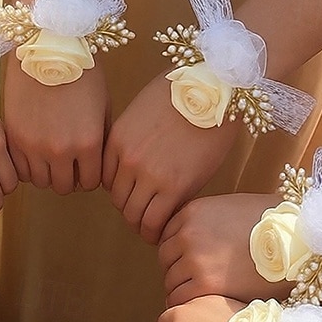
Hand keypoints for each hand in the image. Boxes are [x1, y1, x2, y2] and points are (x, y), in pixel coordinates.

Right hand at [3, 57, 108, 193]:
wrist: (49, 46)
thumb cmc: (82, 71)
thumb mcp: (103, 107)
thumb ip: (99, 140)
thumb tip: (96, 163)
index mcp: (88, 144)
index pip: (90, 182)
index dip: (90, 176)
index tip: (86, 167)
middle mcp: (61, 150)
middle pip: (63, 187)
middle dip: (68, 177)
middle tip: (68, 163)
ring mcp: (34, 146)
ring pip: (40, 181)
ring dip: (47, 172)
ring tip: (49, 156)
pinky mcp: (14, 137)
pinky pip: (20, 168)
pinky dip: (27, 165)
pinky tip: (33, 150)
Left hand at [103, 73, 237, 244]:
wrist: (213, 89)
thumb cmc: (184, 94)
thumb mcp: (143, 113)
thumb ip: (134, 140)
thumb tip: (139, 163)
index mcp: (116, 141)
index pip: (108, 180)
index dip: (122, 192)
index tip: (133, 197)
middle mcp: (127, 161)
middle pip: (119, 200)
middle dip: (130, 211)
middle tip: (144, 218)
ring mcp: (149, 175)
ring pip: (134, 215)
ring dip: (142, 225)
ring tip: (153, 230)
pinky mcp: (174, 187)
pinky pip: (155, 221)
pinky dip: (155, 232)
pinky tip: (162, 232)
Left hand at [160, 194, 281, 305]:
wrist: (299, 238)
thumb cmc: (272, 223)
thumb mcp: (230, 209)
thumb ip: (206, 224)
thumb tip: (194, 244)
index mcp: (191, 212)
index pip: (167, 237)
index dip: (179, 253)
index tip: (191, 263)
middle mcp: (187, 233)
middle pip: (166, 260)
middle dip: (179, 271)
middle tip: (198, 283)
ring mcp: (194, 258)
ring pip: (171, 281)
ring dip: (183, 289)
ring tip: (203, 296)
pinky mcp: (205, 283)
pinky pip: (179, 298)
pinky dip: (186, 304)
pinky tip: (201, 306)